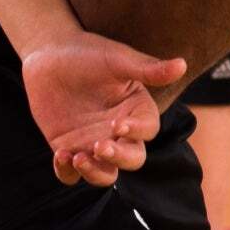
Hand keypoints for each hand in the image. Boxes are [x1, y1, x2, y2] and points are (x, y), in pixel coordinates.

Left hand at [22, 32, 184, 186]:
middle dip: (120, 158)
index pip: (147, 129)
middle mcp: (119, 132)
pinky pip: (71, 174)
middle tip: (100, 146)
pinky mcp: (69, 151)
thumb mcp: (117, 60)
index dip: (137, 131)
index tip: (118, 125)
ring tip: (78, 157)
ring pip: (105, 174)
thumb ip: (148, 68)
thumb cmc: (87, 54)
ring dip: (95, 172)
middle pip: (132, 158)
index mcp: (136, 110)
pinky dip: (67, 172)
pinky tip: (61, 155)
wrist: (47, 57)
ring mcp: (94, 144)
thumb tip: (182, 65)